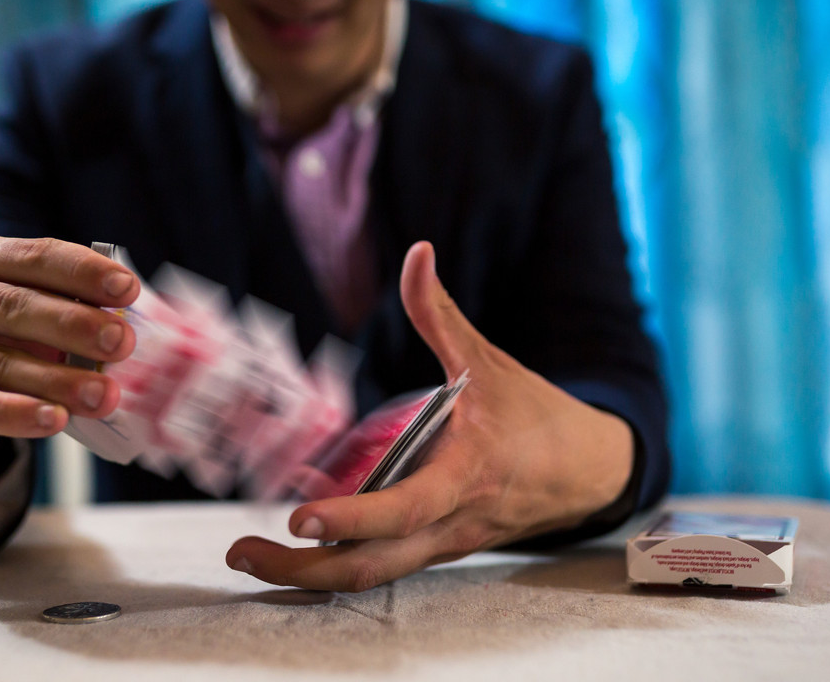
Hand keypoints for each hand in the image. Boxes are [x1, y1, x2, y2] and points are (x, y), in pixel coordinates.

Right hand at [0, 234, 138, 504]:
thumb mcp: (26, 318)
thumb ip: (64, 311)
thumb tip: (122, 325)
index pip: (31, 257)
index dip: (81, 272)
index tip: (128, 290)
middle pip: (11, 305)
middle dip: (74, 324)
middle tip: (122, 342)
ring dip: (57, 379)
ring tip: (103, 394)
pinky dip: (15, 414)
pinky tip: (54, 420)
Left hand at [225, 241, 634, 590]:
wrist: (589, 473)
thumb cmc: (538, 416)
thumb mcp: (488, 362)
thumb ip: (441, 313)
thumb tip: (417, 251)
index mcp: (467, 476)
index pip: (405, 511)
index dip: (353, 520)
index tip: (301, 518)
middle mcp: (451, 522)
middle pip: (371, 568)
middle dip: (301, 571)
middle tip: (240, 552)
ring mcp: (443, 544)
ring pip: (371, 577)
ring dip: (307, 577)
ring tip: (249, 558)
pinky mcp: (437, 549)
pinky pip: (382, 568)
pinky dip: (334, 563)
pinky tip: (297, 547)